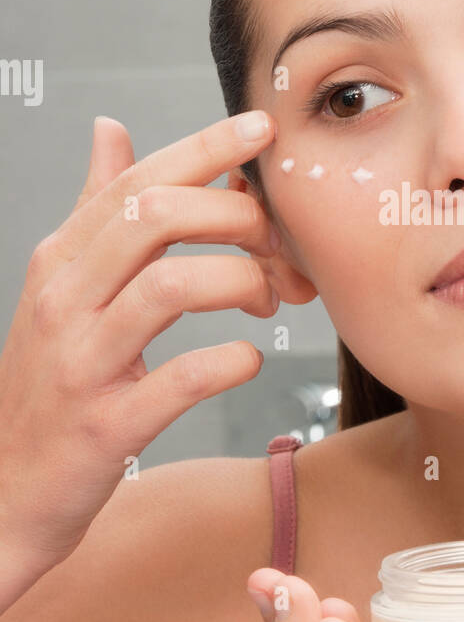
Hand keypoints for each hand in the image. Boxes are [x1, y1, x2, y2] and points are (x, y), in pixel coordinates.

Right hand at [0, 110, 281, 577]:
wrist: (3, 493)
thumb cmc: (49, 385)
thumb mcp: (61, 287)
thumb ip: (95, 209)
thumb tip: (110, 129)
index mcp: (61, 262)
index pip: (137, 182)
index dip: (205, 148)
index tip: (263, 127)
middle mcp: (64, 302)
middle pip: (155, 218)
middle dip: (235, 216)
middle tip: (278, 244)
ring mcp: (81, 365)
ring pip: (169, 286)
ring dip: (240, 282)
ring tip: (269, 300)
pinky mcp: (105, 427)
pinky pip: (180, 378)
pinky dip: (230, 362)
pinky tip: (249, 359)